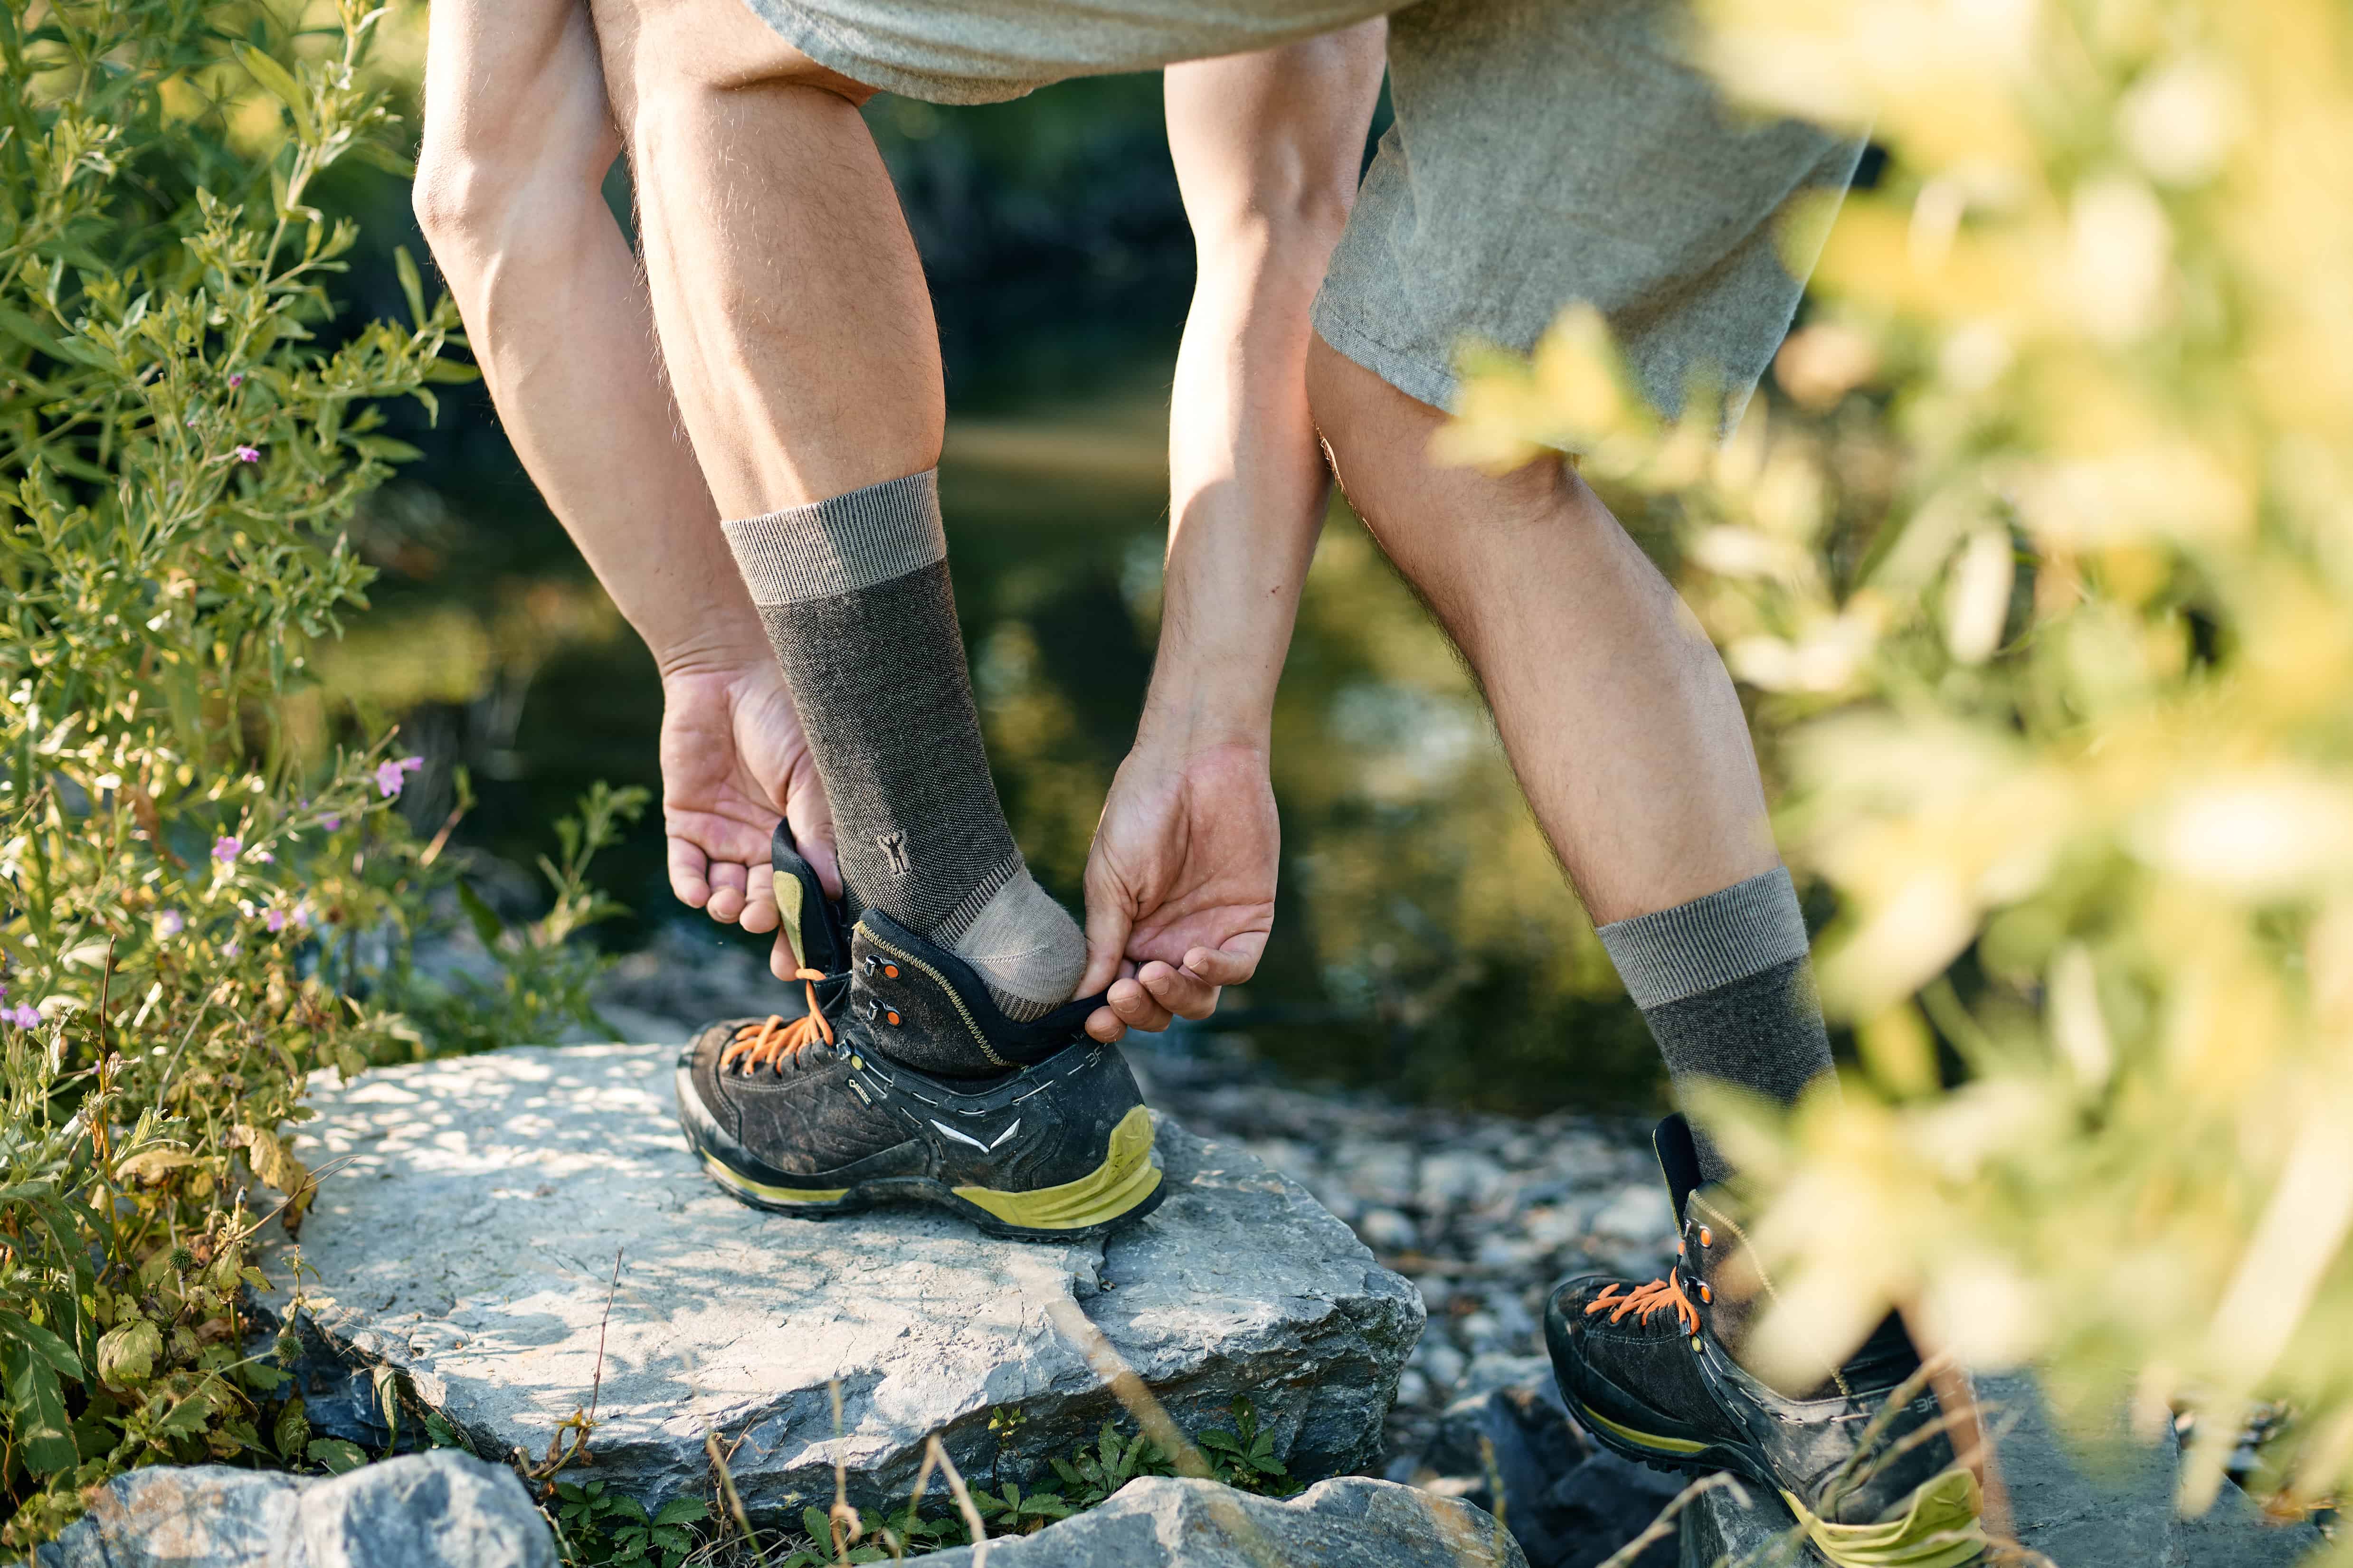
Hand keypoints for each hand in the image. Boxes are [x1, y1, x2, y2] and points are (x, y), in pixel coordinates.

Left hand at [658, 663, 839, 977]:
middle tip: (762, 917)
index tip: (804, 958)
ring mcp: (726, 835)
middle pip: (767, 900)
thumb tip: (829, 889)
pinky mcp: (686, 822)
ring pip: (726, 892)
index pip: (808, 891)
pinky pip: (686, 869)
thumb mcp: (812, 775)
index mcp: (806, 833)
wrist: (728, 673)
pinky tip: (699, 893)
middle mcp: (767, 842)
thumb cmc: (784, 716)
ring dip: (727, 907)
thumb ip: (817, 830)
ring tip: (730, 904)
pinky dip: (690, 887)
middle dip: (764, 918)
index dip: (806, 927)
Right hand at [1080, 739, 1276, 1041]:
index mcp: (1128, 933)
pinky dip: (1216, 972)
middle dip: (1139, 1012)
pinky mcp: (1249, 920)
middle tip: (1123, 994)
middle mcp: (1168, 940)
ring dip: (1173, 998)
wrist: (1193, 760)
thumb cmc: (1140, 809)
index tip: (1094, 1021)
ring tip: (1154, 974)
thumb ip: (1103, 938)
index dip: (1108, 1015)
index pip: (1119, 994)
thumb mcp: (1109, 877)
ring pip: (1197, 998)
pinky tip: (1194, 958)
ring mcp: (1210, 932)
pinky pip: (1237, 967)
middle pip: (1158, 1007)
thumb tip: (1083, 999)